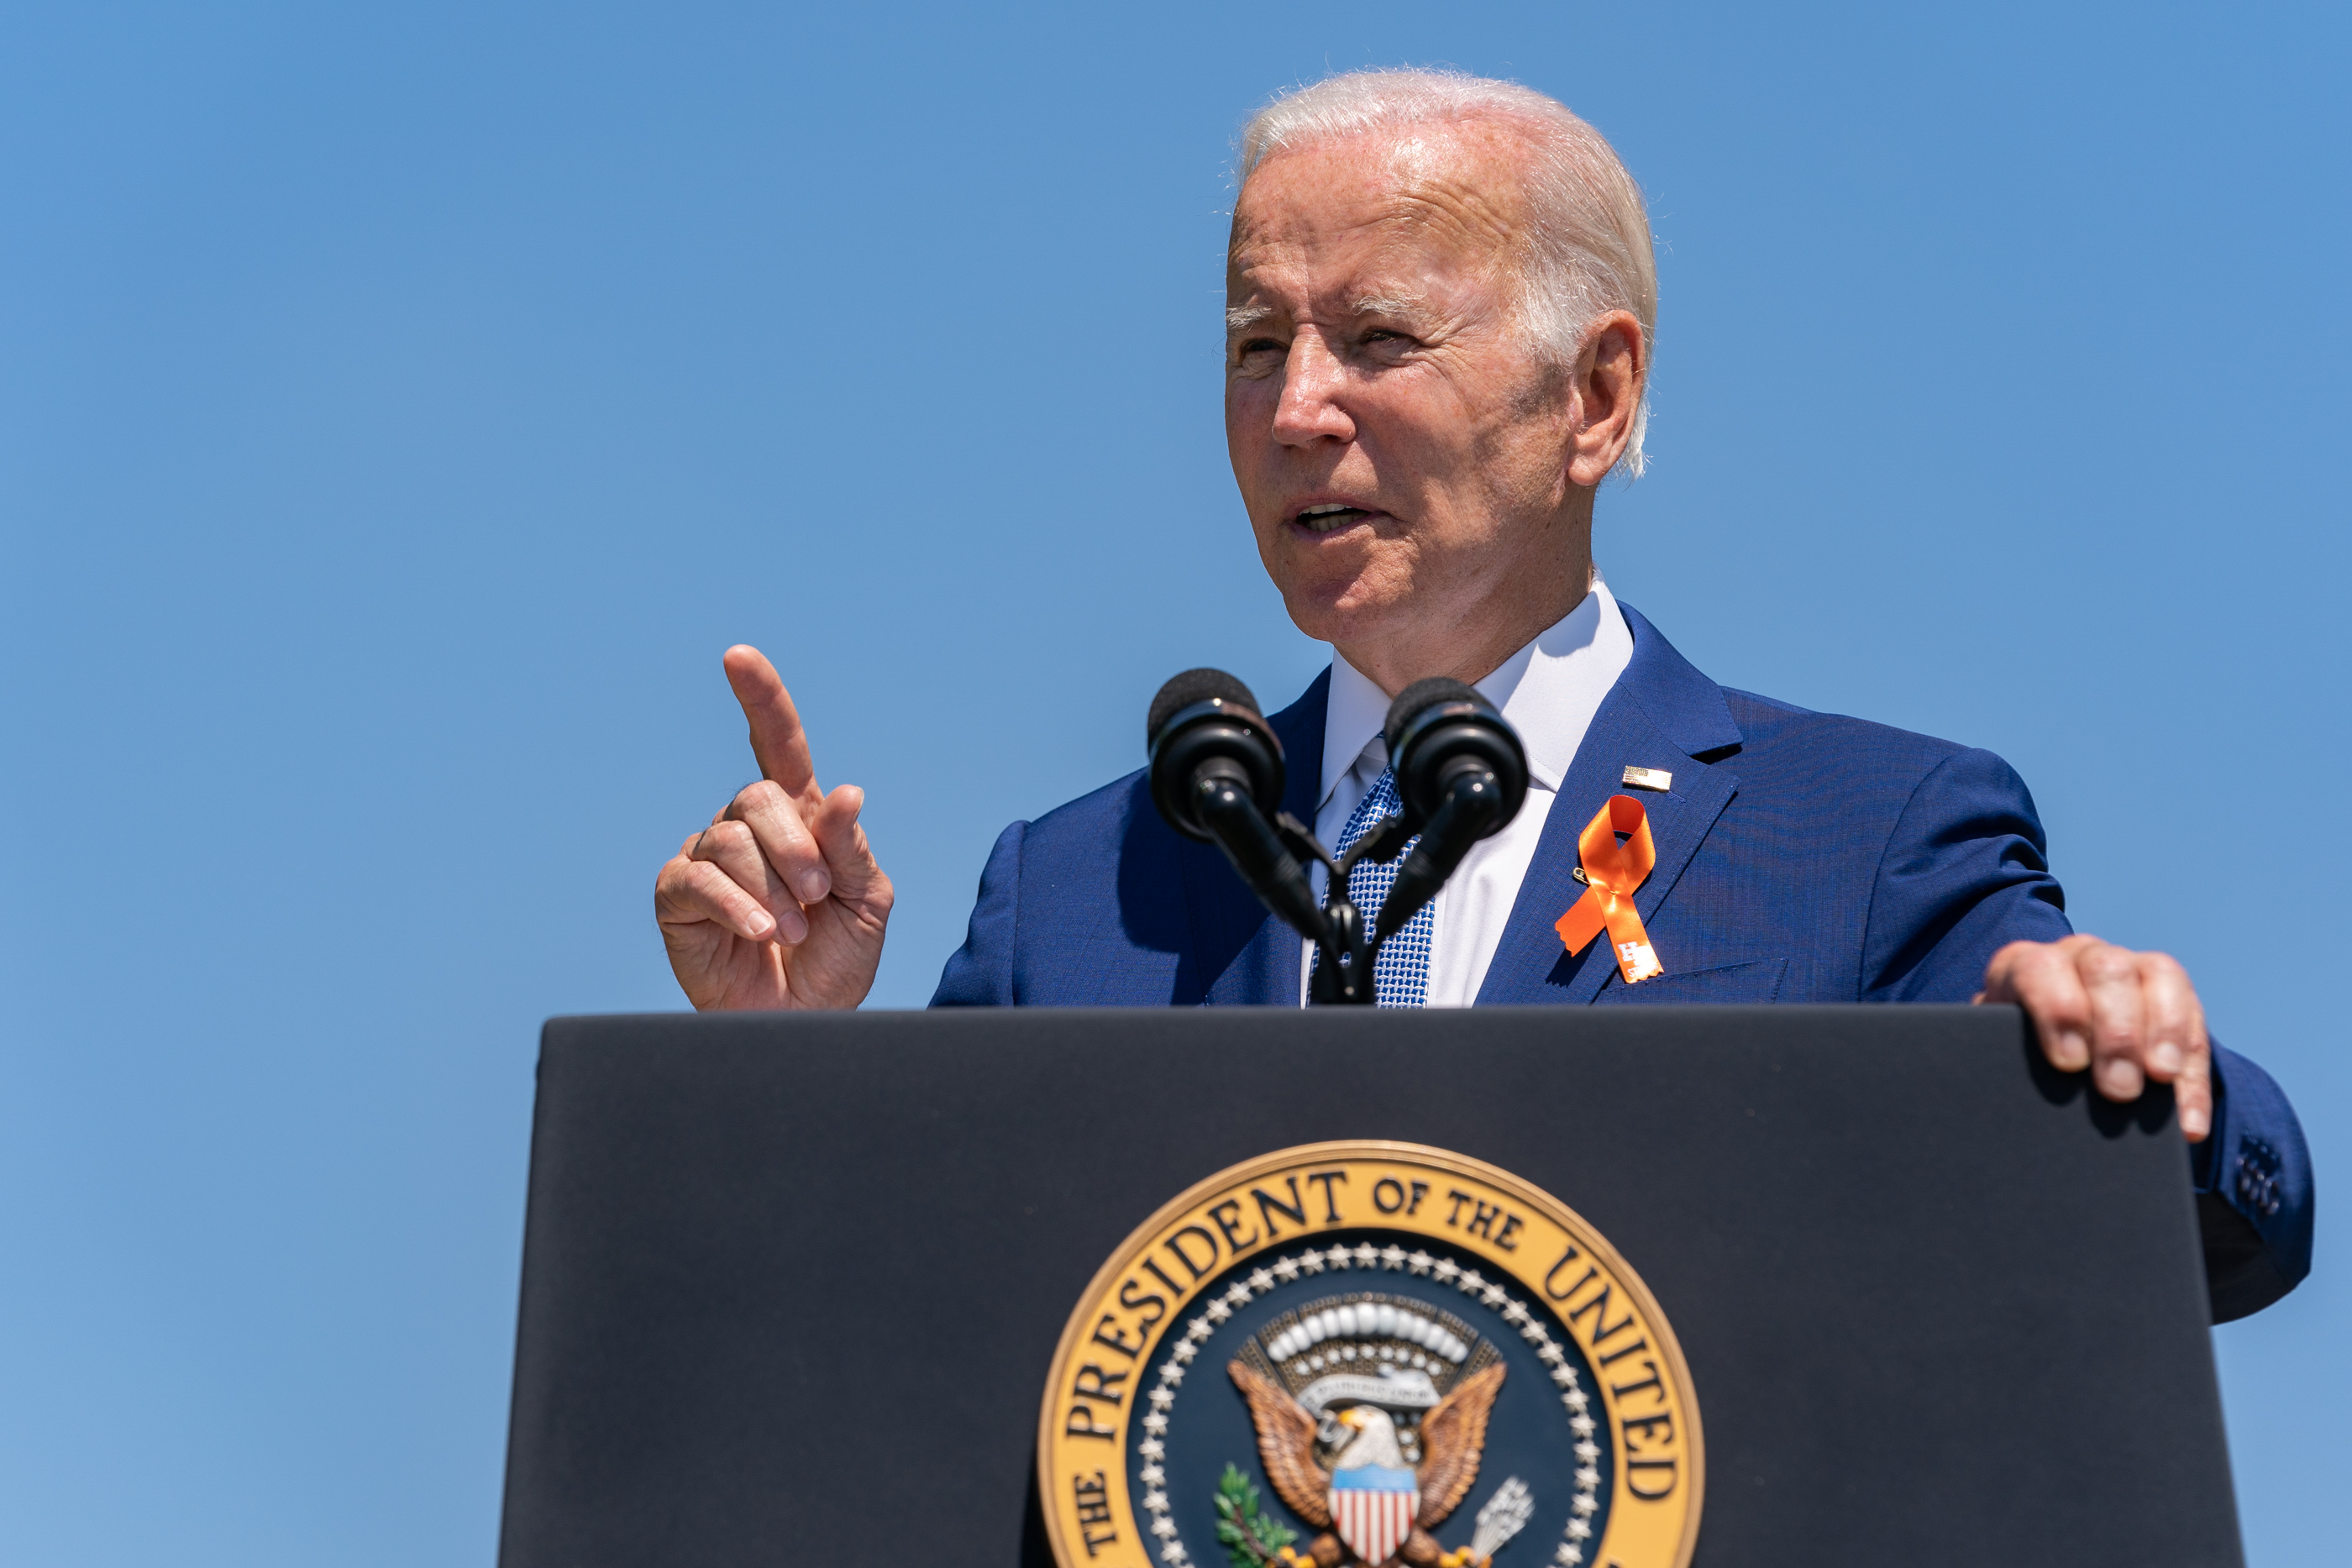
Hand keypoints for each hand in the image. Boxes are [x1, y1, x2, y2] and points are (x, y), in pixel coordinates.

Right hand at [654, 646, 893, 1008]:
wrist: (807, 1023)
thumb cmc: (837, 959)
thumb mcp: (865, 902)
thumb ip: (852, 849)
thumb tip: (846, 794)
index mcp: (800, 816)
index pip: (777, 744)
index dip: (761, 699)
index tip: (738, 657)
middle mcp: (747, 828)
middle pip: (757, 795)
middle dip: (795, 845)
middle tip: (819, 895)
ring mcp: (707, 859)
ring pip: (728, 838)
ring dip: (772, 886)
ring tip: (793, 928)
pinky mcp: (677, 897)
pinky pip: (696, 880)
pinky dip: (736, 905)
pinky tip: (761, 932)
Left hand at [1977, 934, 2209, 1140]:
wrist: (2047, 1056)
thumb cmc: (2014, 1059)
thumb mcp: (2000, 1054)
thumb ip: (1999, 1059)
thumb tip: (2003, 1093)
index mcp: (2026, 966)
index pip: (2040, 969)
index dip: (2058, 1011)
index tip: (2068, 1063)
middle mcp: (2080, 956)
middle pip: (2107, 970)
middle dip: (2116, 1032)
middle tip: (2118, 1089)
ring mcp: (2132, 967)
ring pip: (2159, 977)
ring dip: (2163, 1034)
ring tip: (2159, 1082)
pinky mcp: (2175, 995)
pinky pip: (2195, 1024)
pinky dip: (2193, 1077)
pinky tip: (2188, 1122)